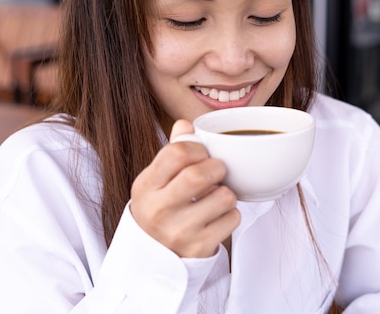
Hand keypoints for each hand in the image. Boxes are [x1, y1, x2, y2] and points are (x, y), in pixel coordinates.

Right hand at [130, 119, 240, 257]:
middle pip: (199, 175)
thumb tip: (186, 124)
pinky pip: (233, 218)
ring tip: (216, 195)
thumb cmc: (161, 207)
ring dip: (226, 192)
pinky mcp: (199, 247)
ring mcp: (179, 231)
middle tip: (217, 170)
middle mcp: (159, 210)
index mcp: (146, 186)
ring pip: (223, 197)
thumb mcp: (156, 179)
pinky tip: (217, 215)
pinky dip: (231, 214)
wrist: (154, 256)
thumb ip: (172, 150)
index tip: (201, 153)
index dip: (197, 147)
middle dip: (217, 167)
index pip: (177, 152)